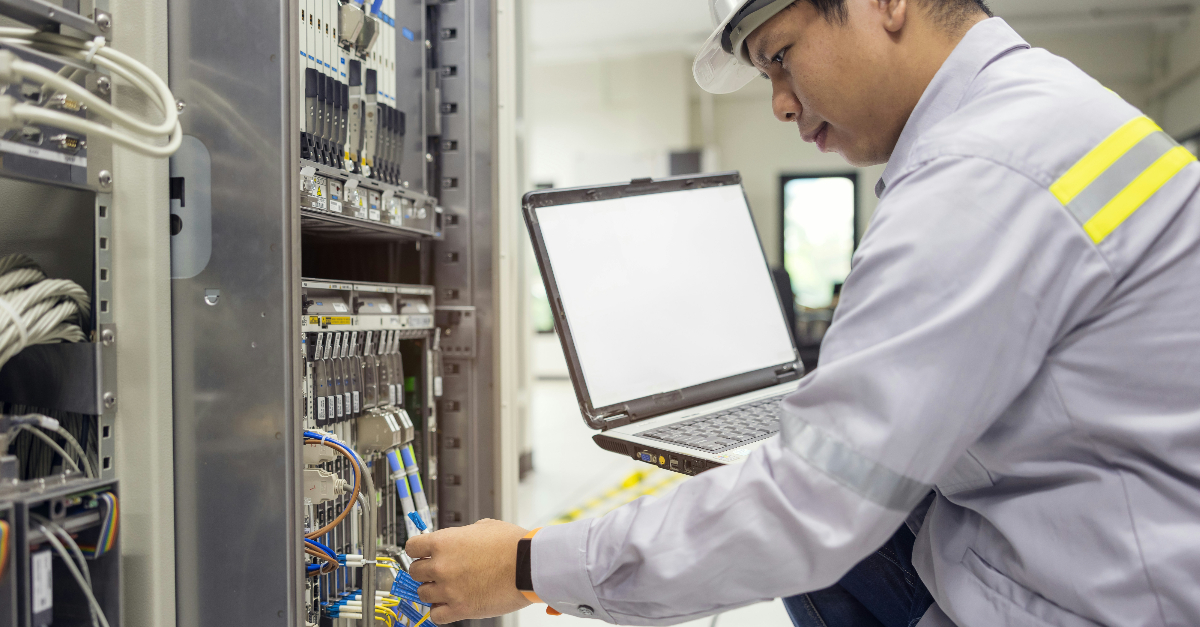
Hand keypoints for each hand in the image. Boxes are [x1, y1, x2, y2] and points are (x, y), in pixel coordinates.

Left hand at [405, 518, 533, 622]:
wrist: (528, 565)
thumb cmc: (512, 545)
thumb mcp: (484, 527)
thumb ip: (463, 535)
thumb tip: (459, 540)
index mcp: (444, 542)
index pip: (411, 547)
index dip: (418, 550)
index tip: (422, 554)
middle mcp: (441, 566)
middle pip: (415, 572)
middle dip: (425, 571)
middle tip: (438, 571)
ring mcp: (449, 589)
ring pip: (422, 594)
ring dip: (433, 591)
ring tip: (447, 588)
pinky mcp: (460, 608)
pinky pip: (435, 615)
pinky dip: (440, 611)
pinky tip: (449, 604)